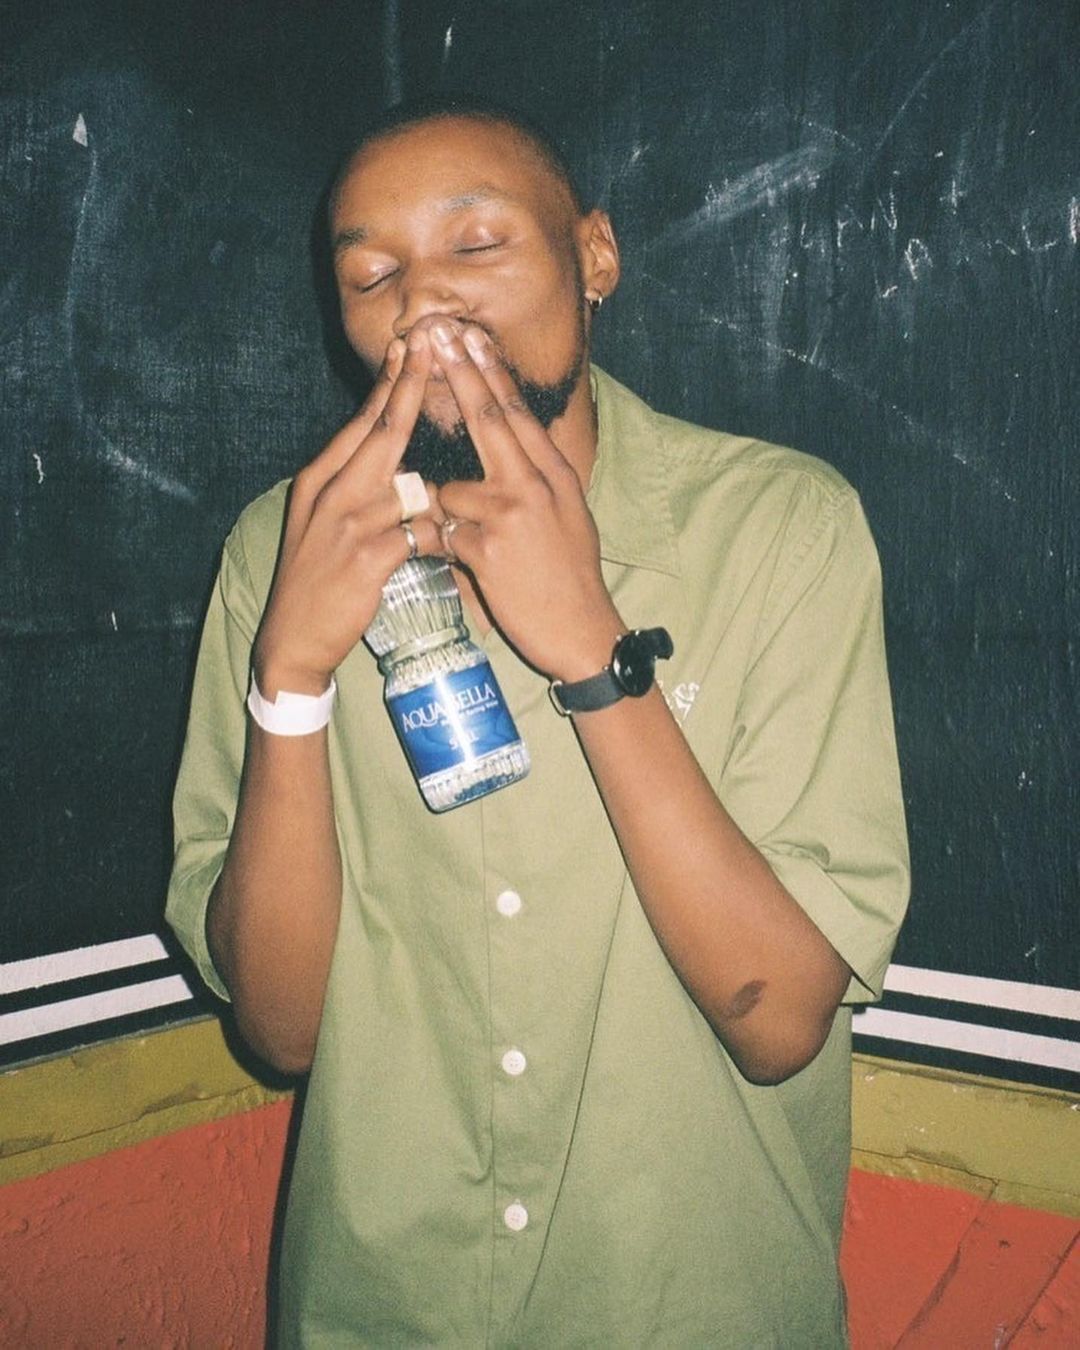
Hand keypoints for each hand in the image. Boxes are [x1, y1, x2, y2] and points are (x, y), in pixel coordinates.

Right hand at [253, 330, 442, 696]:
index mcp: (319, 480)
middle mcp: (330, 493)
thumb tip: (394, 460)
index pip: (361, 423)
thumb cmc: (318, 580)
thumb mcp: (324, 523)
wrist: (292, 638)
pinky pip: (419, 532)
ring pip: (408, 484)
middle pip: (380, 431)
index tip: (410, 345)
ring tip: (458, 502)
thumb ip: (354, 488)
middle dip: (410, 387)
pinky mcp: (368, 557)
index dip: (389, 384)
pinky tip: (451, 546)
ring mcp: (347, 524)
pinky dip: (440, 536)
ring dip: (438, 490)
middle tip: (433, 345)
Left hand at [431, 322, 624, 680]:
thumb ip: (539, 478)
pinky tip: (466, 568)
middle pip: (490, 419)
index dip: (489, 372)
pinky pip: (445, 534)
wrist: (584, 631)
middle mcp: (536, 485)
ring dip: (445, 512)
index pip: (518, 413)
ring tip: (473, 544)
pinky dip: (443, 548)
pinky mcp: (489, 548)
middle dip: (460, 374)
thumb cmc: (572, 576)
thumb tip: (517, 447)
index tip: (467, 336)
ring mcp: (512, 514)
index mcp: (555, 475)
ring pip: (452, 489)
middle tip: (436, 334)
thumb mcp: (568, 514)